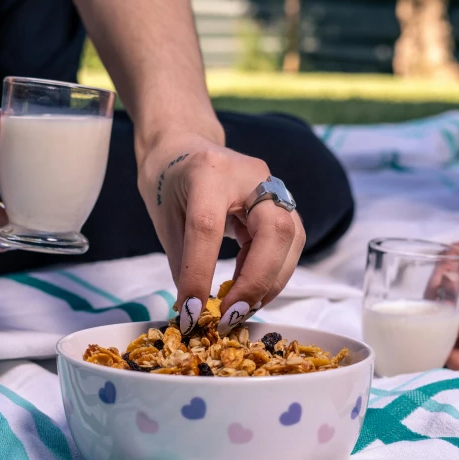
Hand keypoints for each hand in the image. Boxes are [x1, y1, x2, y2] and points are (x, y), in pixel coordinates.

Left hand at [138, 131, 305, 334]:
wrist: (185, 146)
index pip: (208, 226)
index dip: (201, 273)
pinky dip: (270, 273)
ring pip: (291, 239)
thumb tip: (196, 311)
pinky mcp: (281, 204)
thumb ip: (184, 264)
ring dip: (269, 283)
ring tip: (240, 309)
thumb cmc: (170, 182)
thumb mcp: (166, 220)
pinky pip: (288, 244)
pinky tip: (247, 290)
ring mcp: (271, 186)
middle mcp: (249, 174)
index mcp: (208, 171)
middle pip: (275, 230)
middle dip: (257, 280)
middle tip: (231, 314)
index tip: (193, 311)